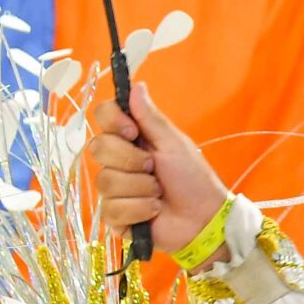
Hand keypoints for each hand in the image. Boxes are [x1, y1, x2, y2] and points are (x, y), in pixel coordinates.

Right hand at [86, 85, 229, 254]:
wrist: (205, 219)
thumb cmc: (194, 179)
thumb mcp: (175, 144)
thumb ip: (151, 118)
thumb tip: (136, 85)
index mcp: (131, 140)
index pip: (101, 117)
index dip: (112, 122)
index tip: (132, 132)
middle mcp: (117, 162)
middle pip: (98, 148)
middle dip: (132, 160)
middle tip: (154, 169)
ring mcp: (114, 190)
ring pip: (106, 181)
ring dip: (141, 188)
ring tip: (160, 193)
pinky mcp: (114, 217)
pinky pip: (112, 209)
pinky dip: (139, 210)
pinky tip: (154, 212)